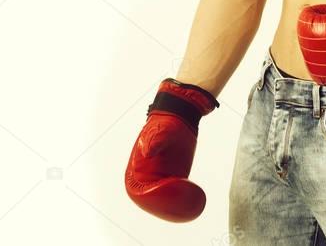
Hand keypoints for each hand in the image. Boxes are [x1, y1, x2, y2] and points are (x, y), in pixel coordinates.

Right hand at [124, 78, 217, 221]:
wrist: (182, 115)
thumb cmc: (167, 121)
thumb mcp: (160, 131)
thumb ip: (154, 141)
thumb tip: (147, 152)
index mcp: (138, 163)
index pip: (135, 187)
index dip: (142, 198)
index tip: (155, 203)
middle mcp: (148, 172)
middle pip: (150, 195)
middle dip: (159, 206)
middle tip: (174, 210)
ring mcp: (161, 174)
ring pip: (164, 195)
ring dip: (171, 206)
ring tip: (184, 210)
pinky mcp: (174, 173)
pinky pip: (175, 190)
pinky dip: (180, 198)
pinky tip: (190, 202)